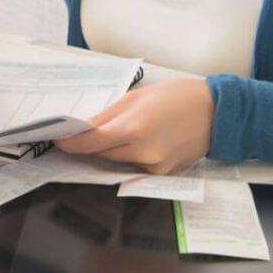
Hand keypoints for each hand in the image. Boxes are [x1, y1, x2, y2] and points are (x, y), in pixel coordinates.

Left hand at [55, 78, 214, 173]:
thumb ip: (106, 116)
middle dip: (89, 145)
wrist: (216, 112)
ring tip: (112, 133)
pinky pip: (134, 167)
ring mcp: (153, 168)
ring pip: (116, 162)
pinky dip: (129, 156)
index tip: (56, 138)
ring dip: (109, 151)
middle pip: (101, 154)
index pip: (89, 143)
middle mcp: (142, 153)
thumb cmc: (177, 97)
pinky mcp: (162, 175)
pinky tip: (136, 141)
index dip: (69, 142)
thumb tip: (82, 128)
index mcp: (133, 129)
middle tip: (78, 133)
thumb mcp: (136, 97)